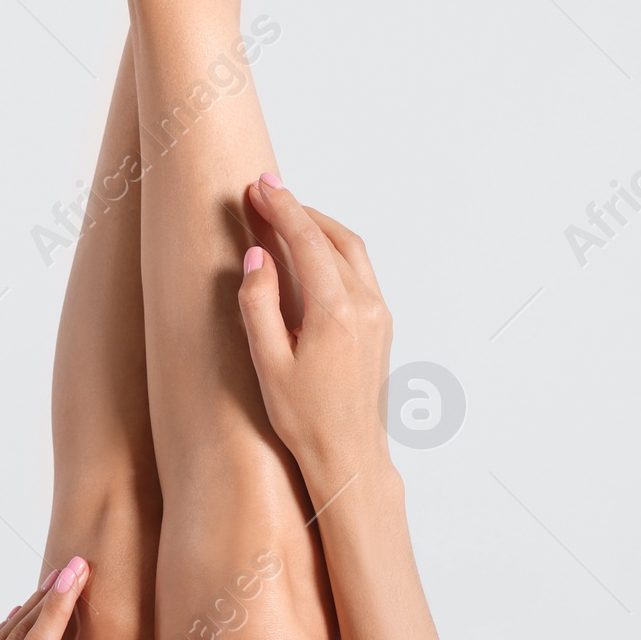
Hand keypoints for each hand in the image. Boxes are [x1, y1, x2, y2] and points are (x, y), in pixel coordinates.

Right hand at [238, 176, 393, 492]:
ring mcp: (379, 313)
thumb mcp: (268, 363)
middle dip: (300, 209)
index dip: (282, 207)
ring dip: (320, 226)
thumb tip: (258, 257)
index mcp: (335, 312)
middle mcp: (365, 305)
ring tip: (286, 214)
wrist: (350, 454)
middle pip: (334, 237)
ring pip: (352, 250)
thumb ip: (259, 304)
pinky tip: (312, 251)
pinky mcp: (382, 323)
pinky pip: (361, 269)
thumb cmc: (306, 418)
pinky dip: (335, 248)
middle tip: (267, 191)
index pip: (306, 241)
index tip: (260, 186)